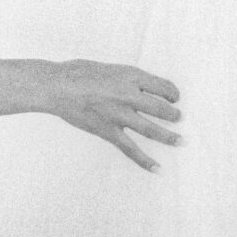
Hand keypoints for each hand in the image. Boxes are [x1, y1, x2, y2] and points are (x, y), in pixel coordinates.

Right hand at [49, 60, 182, 171]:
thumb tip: (139, 87)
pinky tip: (157, 169)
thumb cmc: (78, 72)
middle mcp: (128, 94)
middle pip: (160, 108)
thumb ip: (125, 79)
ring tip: (180, 140)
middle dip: (173, 114)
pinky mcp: (108, 131)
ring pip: (151, 129)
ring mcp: (119, 114)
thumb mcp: (108, 68)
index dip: (172, 92)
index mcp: (129, 75)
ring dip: (168, 136)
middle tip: (178, 117)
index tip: (174, 96)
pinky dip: (144, 160)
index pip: (161, 85)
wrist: (57, 86)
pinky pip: (130, 148)